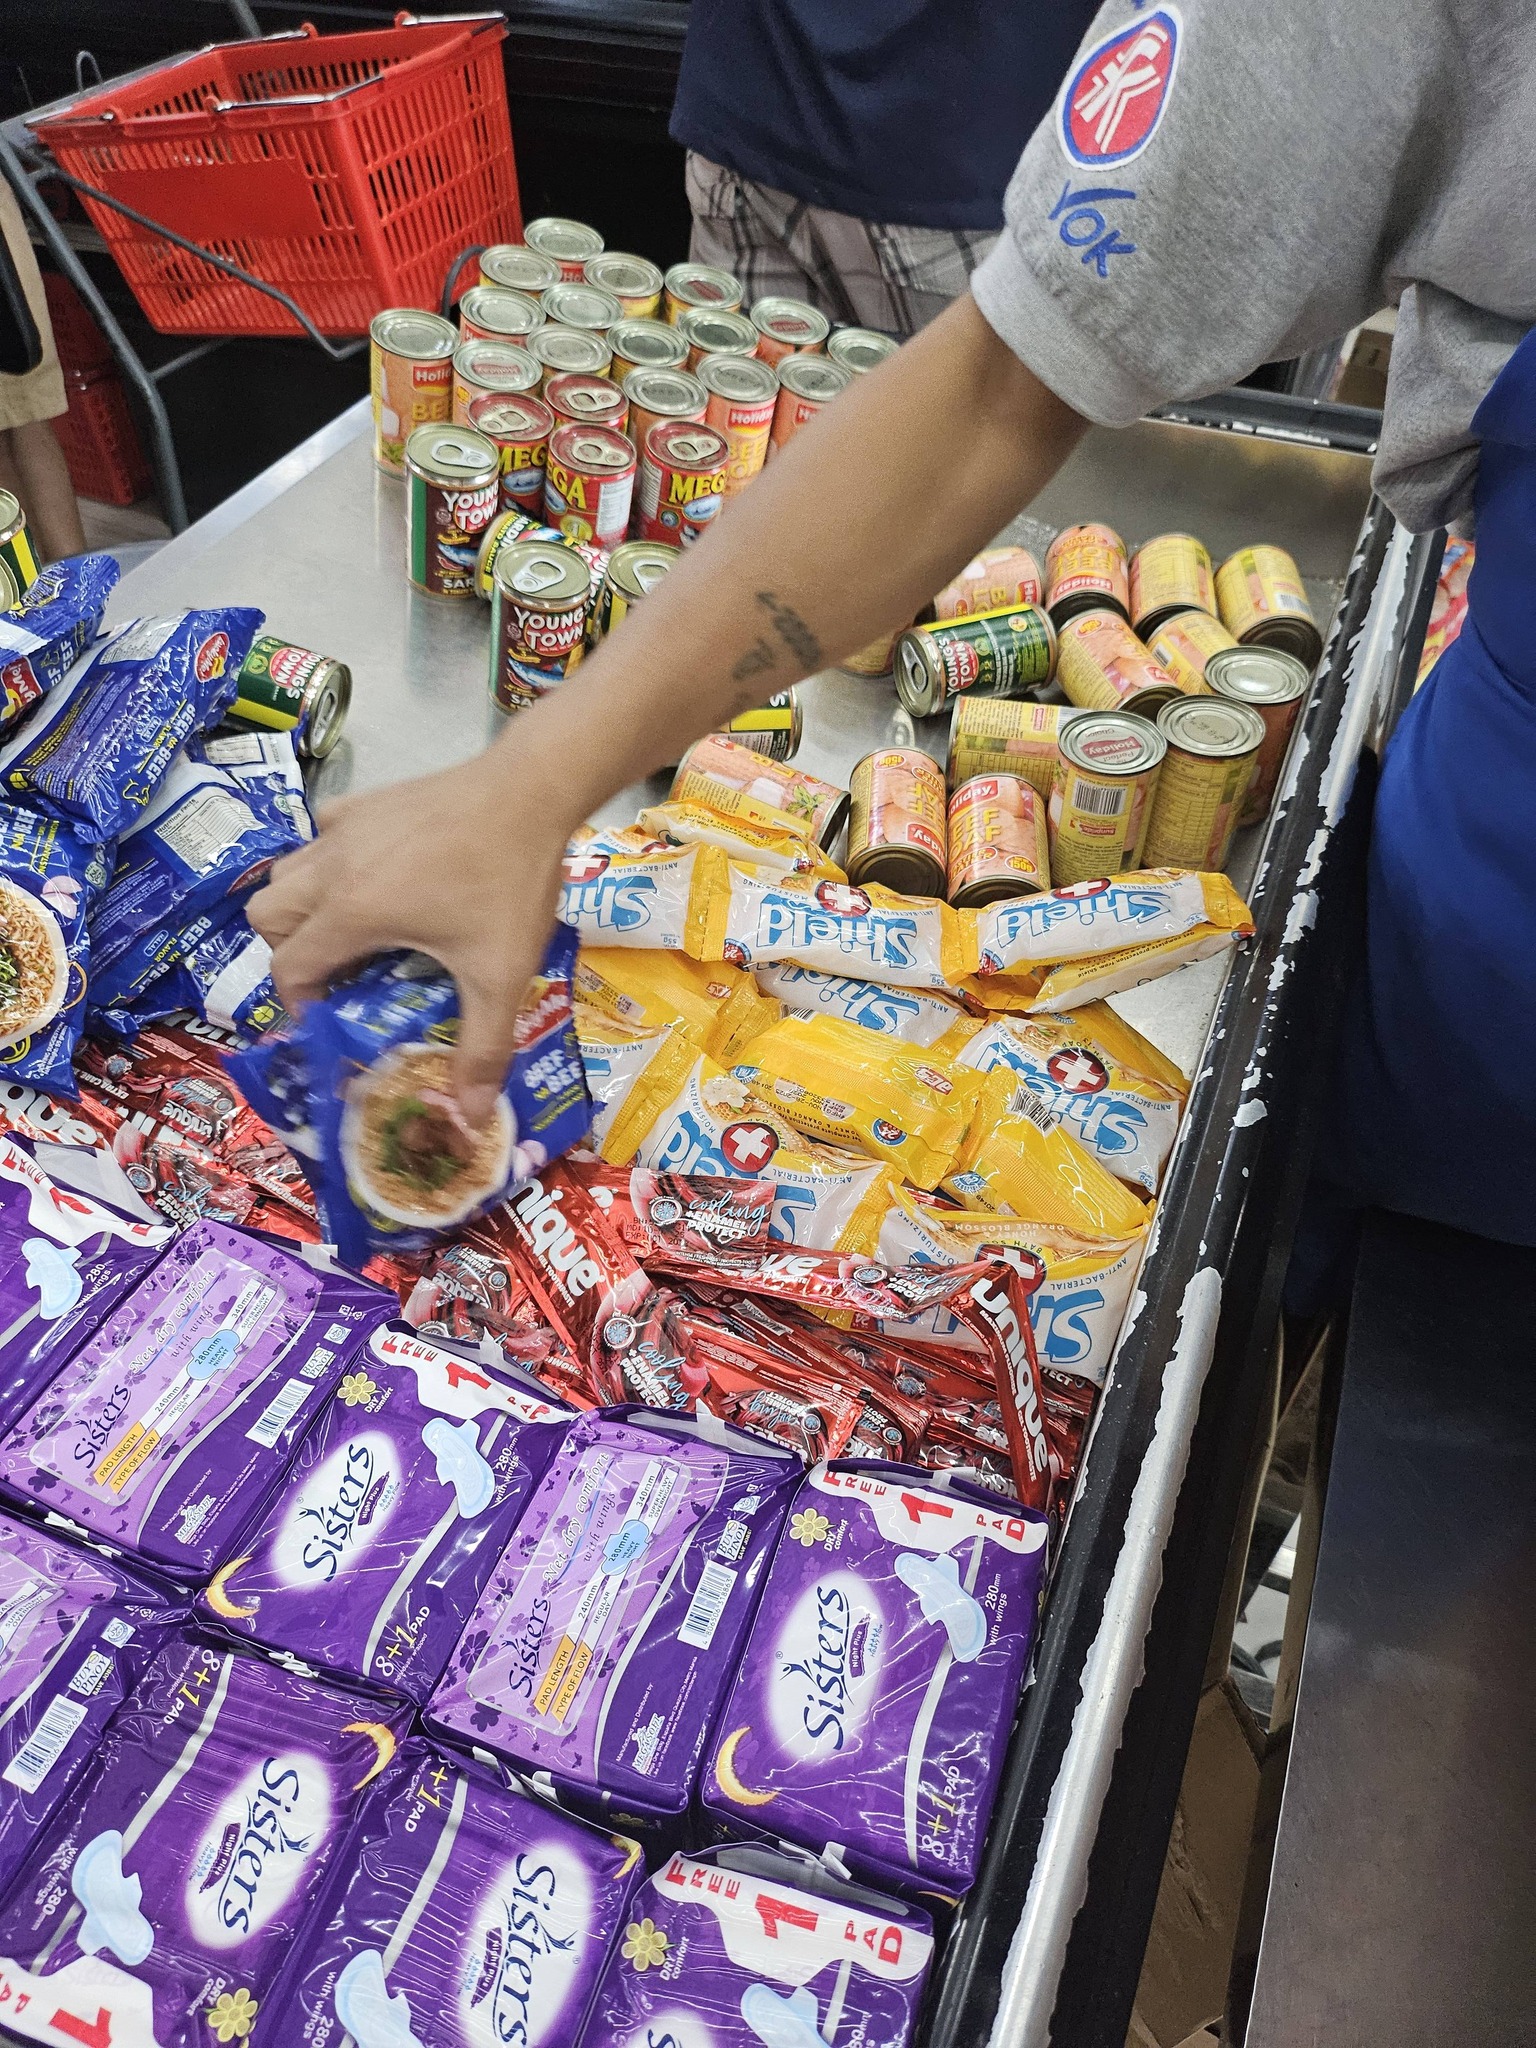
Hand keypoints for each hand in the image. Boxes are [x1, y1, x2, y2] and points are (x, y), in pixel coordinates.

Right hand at [248, 748, 570, 1127]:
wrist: (531, 789)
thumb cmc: (509, 880)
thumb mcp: (501, 973)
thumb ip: (483, 1048)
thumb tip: (471, 1120)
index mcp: (352, 912)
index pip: (289, 968)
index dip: (302, 1003)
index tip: (335, 1018)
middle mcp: (332, 867)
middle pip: (268, 917)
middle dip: (291, 953)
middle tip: (341, 974)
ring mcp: (345, 826)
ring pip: (286, 873)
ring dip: (303, 908)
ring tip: (357, 930)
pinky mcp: (367, 800)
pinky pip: (321, 836)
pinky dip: (330, 863)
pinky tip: (378, 876)